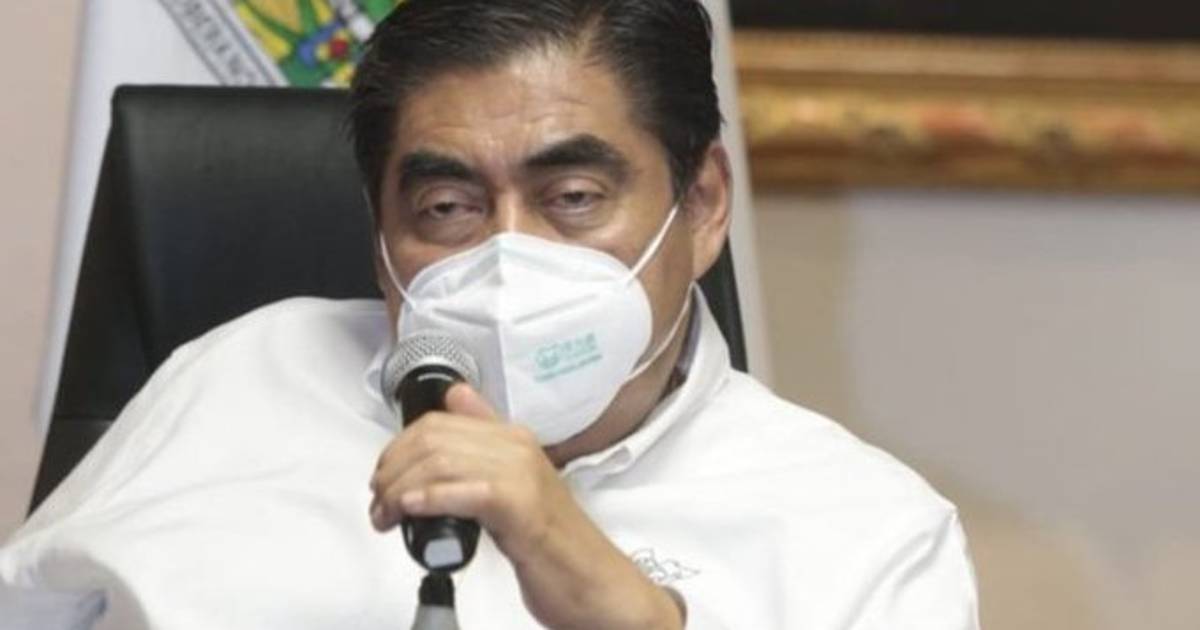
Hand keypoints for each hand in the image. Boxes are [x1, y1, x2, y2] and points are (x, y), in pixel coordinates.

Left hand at [370, 383, 681, 629]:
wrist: (591, 580)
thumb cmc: (551, 542)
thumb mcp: (513, 485)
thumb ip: (484, 443)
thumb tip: (456, 396)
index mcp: (513, 438)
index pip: (439, 421)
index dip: (398, 448)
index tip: (385, 478)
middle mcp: (518, 448)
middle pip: (434, 439)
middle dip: (393, 471)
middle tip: (380, 503)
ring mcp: (521, 475)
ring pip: (441, 463)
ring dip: (400, 491)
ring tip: (388, 517)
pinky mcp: (521, 508)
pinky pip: (463, 491)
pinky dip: (429, 499)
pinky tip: (410, 512)